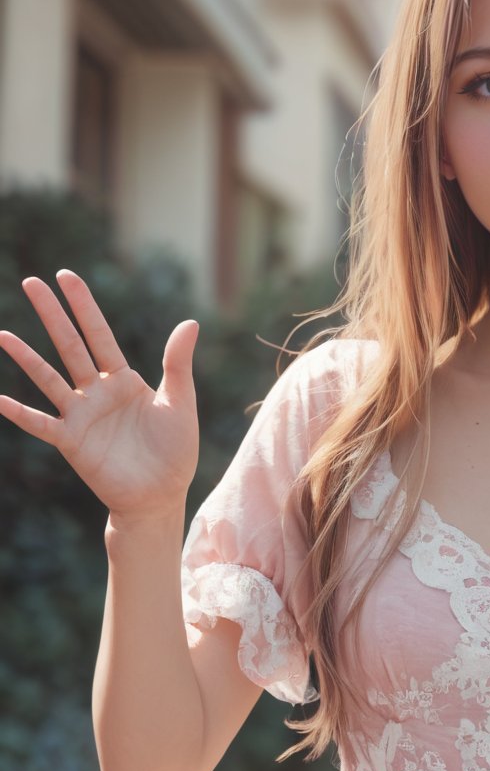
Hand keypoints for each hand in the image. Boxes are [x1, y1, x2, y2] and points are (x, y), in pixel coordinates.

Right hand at [0, 270, 199, 519]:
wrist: (162, 495)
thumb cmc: (175, 451)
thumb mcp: (180, 402)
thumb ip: (178, 363)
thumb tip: (190, 321)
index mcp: (123, 379)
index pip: (99, 334)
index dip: (83, 306)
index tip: (66, 276)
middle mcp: (97, 391)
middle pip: (70, 345)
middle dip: (52, 314)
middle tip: (31, 282)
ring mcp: (81, 415)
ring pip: (49, 379)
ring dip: (26, 357)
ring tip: (2, 335)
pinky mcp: (71, 442)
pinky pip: (40, 424)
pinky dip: (19, 413)